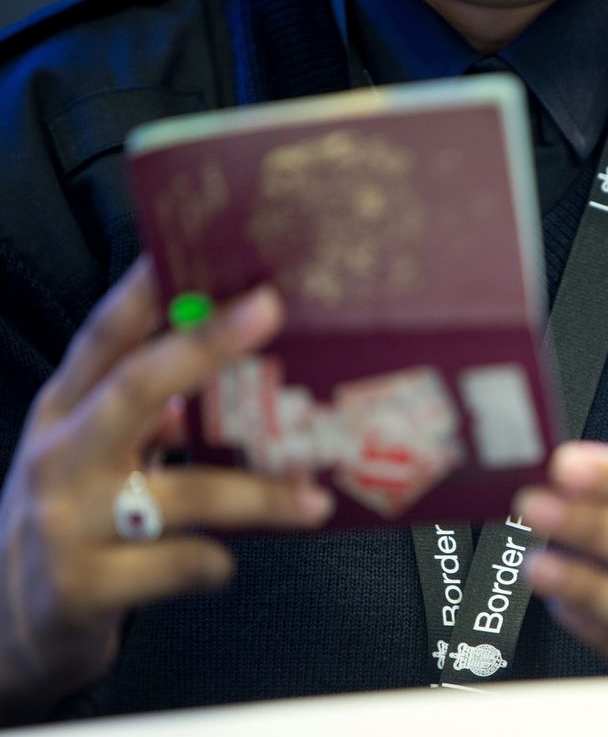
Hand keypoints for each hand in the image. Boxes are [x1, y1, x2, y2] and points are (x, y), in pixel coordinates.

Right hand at [0, 258, 333, 721]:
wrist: (4, 625)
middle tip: (267, 311)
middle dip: (205, 345)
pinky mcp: (80, 586)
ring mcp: (65, 522)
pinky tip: (225, 562)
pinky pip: (175, 565)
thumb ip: (143, 417)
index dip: (145, 289)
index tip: (191, 247)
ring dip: (258, 494)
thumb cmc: (66, 522)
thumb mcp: (88, 457)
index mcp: (65, 413)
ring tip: (312, 498)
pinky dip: (213, 562)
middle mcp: (60, 456)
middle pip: (136, 387)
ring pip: (179, 493)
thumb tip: (216, 381)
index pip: (103, 337)